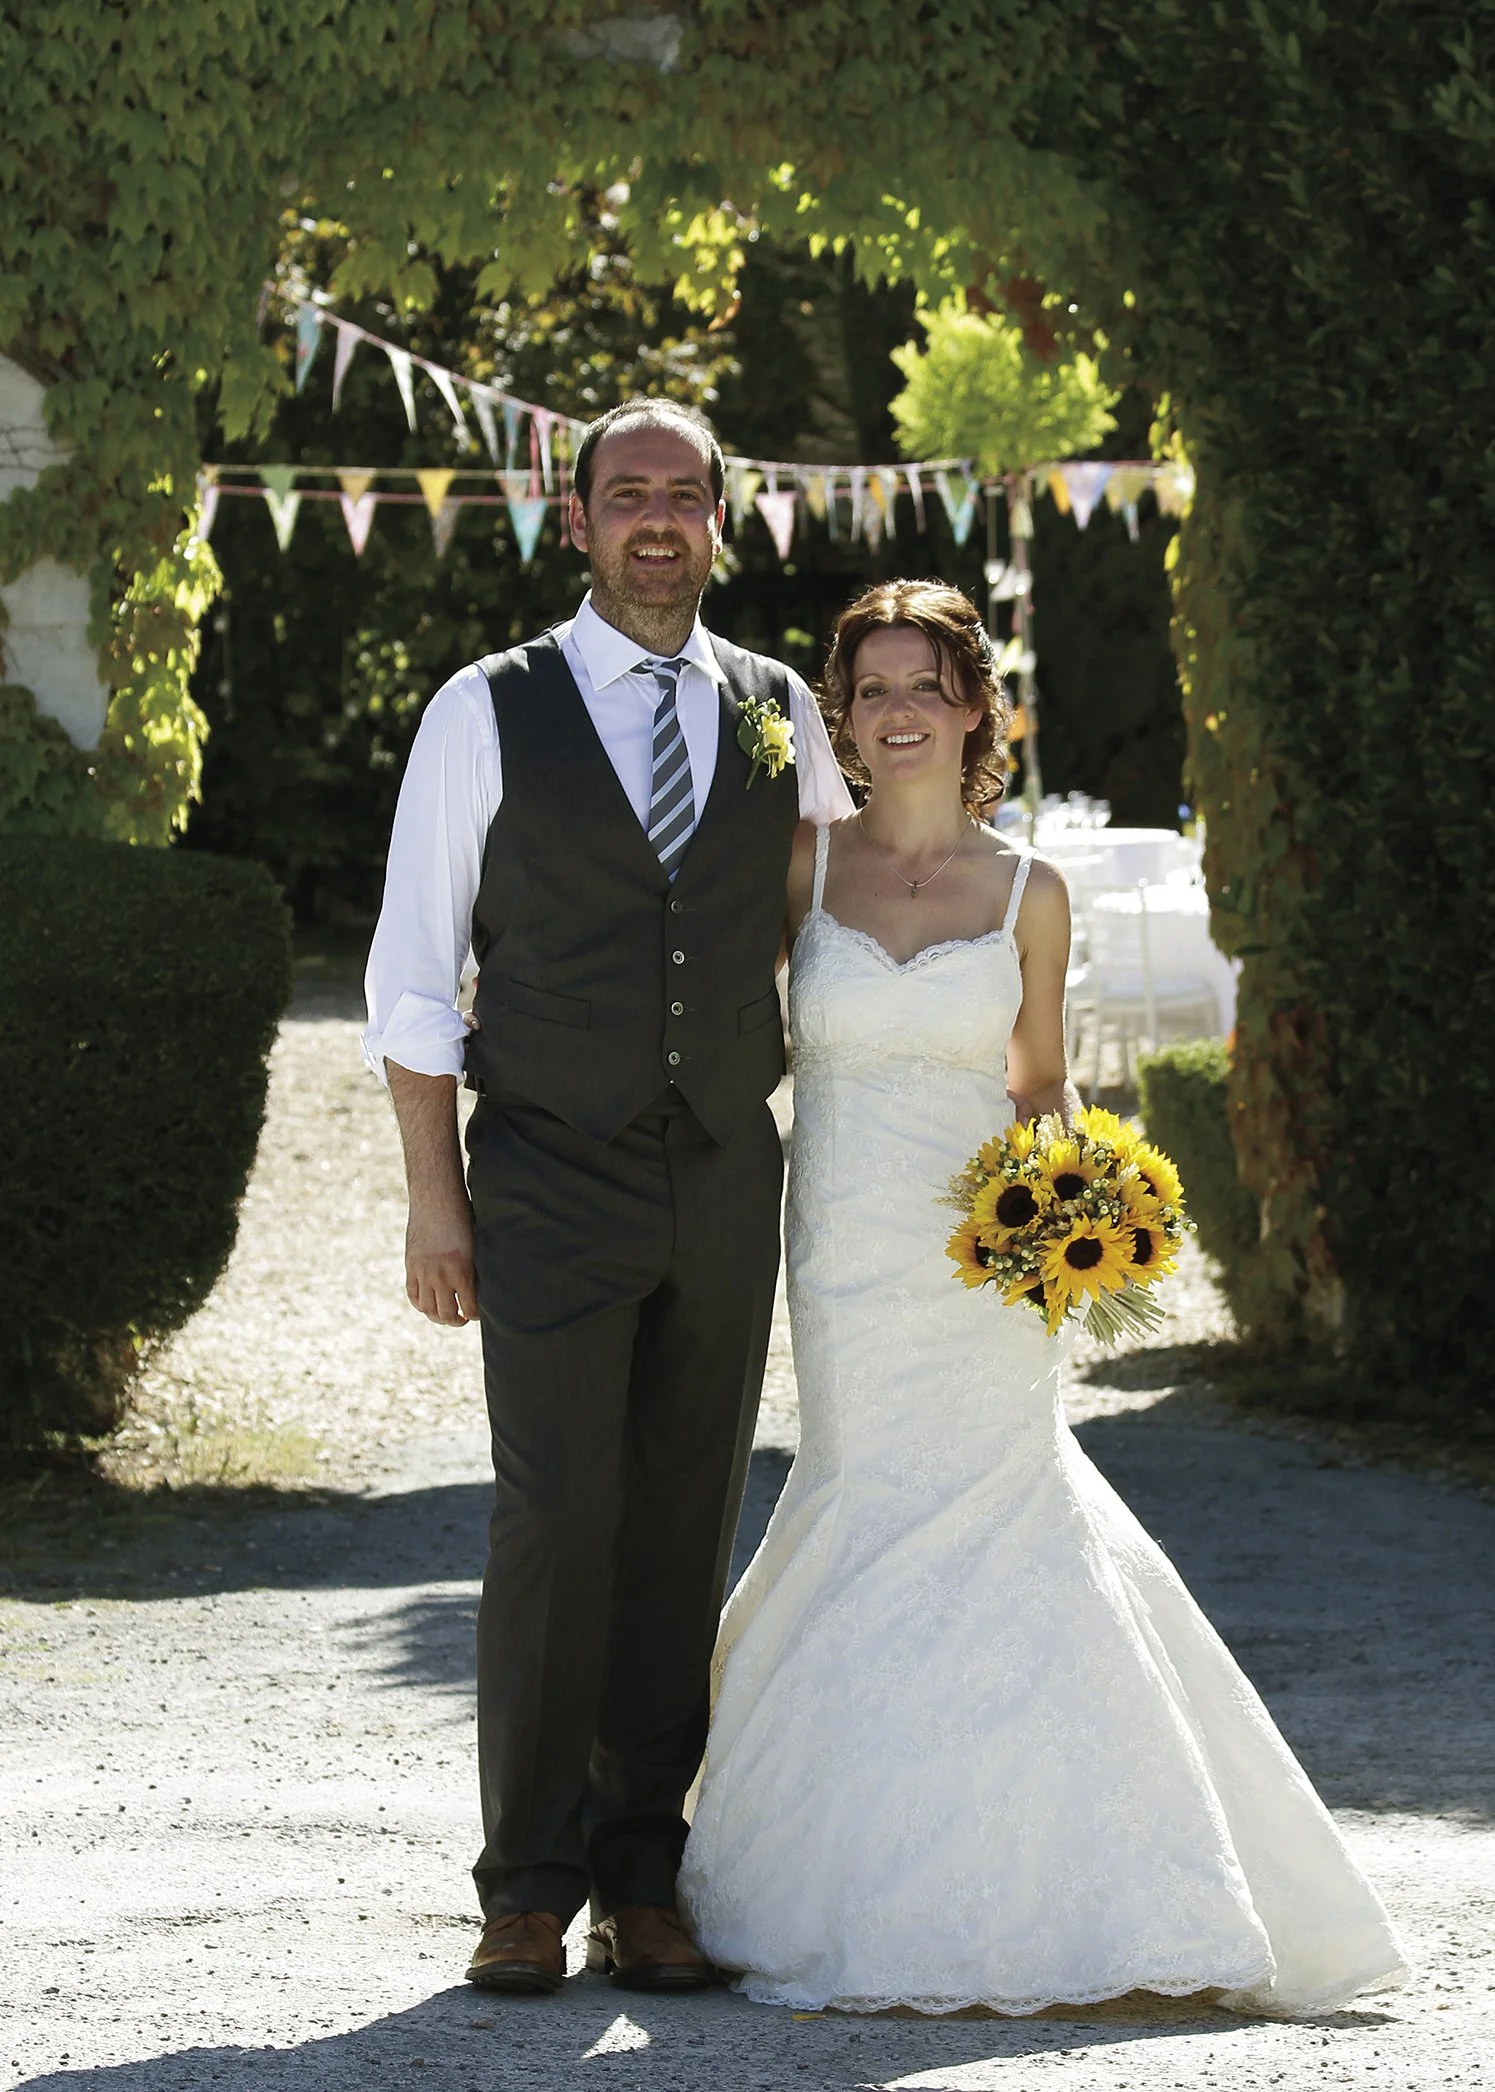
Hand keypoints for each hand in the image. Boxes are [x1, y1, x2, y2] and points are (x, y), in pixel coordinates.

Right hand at [405, 1193, 477, 1325]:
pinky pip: (413, 1295)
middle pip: (446, 1314)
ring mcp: (423, 1272)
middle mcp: (441, 1275)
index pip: (469, 1308)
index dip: (475, 1316)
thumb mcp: (476, 1244)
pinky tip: (429, 1304)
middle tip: (463, 1318)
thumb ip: (475, 1269)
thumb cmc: (464, 1218)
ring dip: (438, 1317)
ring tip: (447, 1315)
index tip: (478, 1315)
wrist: (437, 1199)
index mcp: (463, 1271)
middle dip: (457, 1321)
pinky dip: (421, 1304)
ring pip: (428, 1309)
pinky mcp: (411, 1266)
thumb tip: (482, 1289)